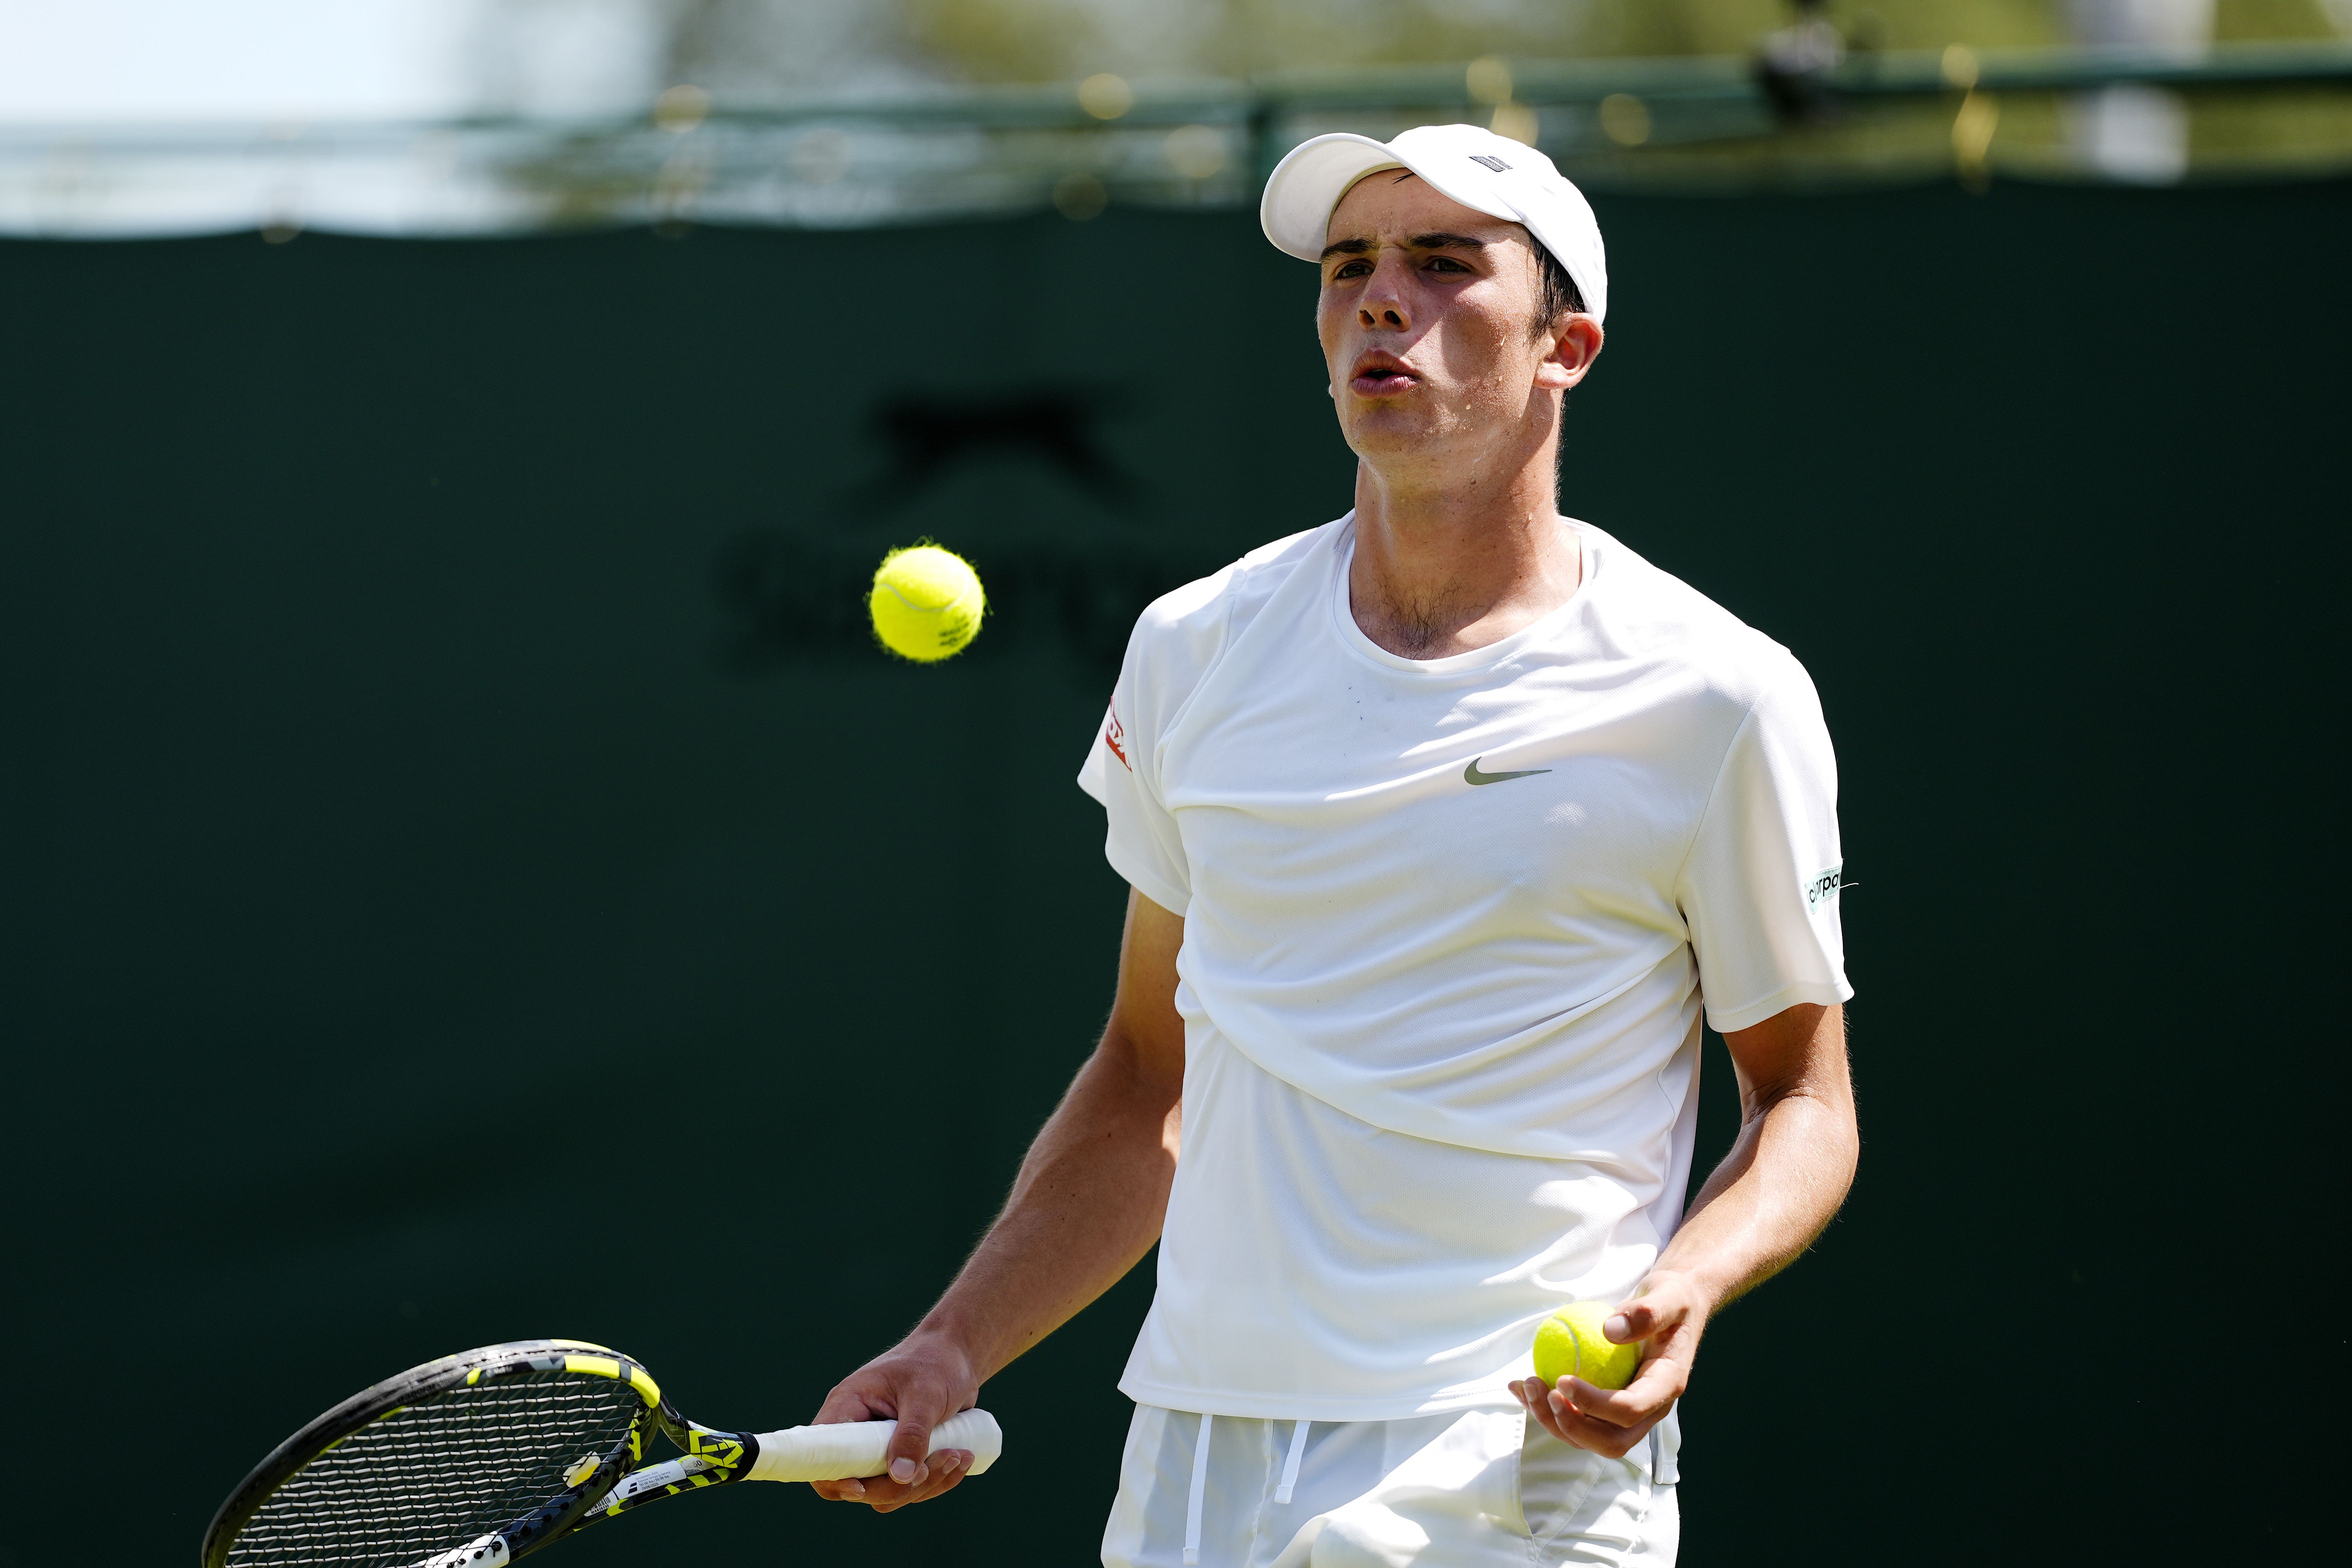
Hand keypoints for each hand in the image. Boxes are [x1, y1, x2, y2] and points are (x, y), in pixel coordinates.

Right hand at [807, 1331, 982, 1511]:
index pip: (823, 1453)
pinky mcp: (900, 1457)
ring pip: (887, 1491)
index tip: (862, 1488)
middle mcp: (857, 1431)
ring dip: (924, 1485)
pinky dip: (935, 1482)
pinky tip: (961, 1460)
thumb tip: (900, 1477)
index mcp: (848, 1406)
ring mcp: (878, 1448)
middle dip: (896, 1487)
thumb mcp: (925, 1394)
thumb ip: (913, 1433)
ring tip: (958, 1456)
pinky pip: (909, 1486)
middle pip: (857, 1483)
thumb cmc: (935, 1363)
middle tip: (931, 1469)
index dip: (834, 1478)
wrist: (958, 1357)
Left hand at [1508, 1273, 1710, 1459]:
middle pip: (1611, 1440)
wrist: (1675, 1307)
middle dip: (1572, 1426)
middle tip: (1541, 1391)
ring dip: (1553, 1420)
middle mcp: (1649, 1409)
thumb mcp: (1669, 1296)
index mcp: (1666, 1386)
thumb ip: (1646, 1312)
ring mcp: (1629, 1412)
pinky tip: (1520, 1385)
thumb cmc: (1673, 1299)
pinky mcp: (1608, 1406)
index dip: (1595, 1404)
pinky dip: (1546, 1407)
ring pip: (1590, 1437)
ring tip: (1526, 1385)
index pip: (1630, 1410)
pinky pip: (1577, 1417)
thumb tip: (1610, 1329)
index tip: (1562, 1379)